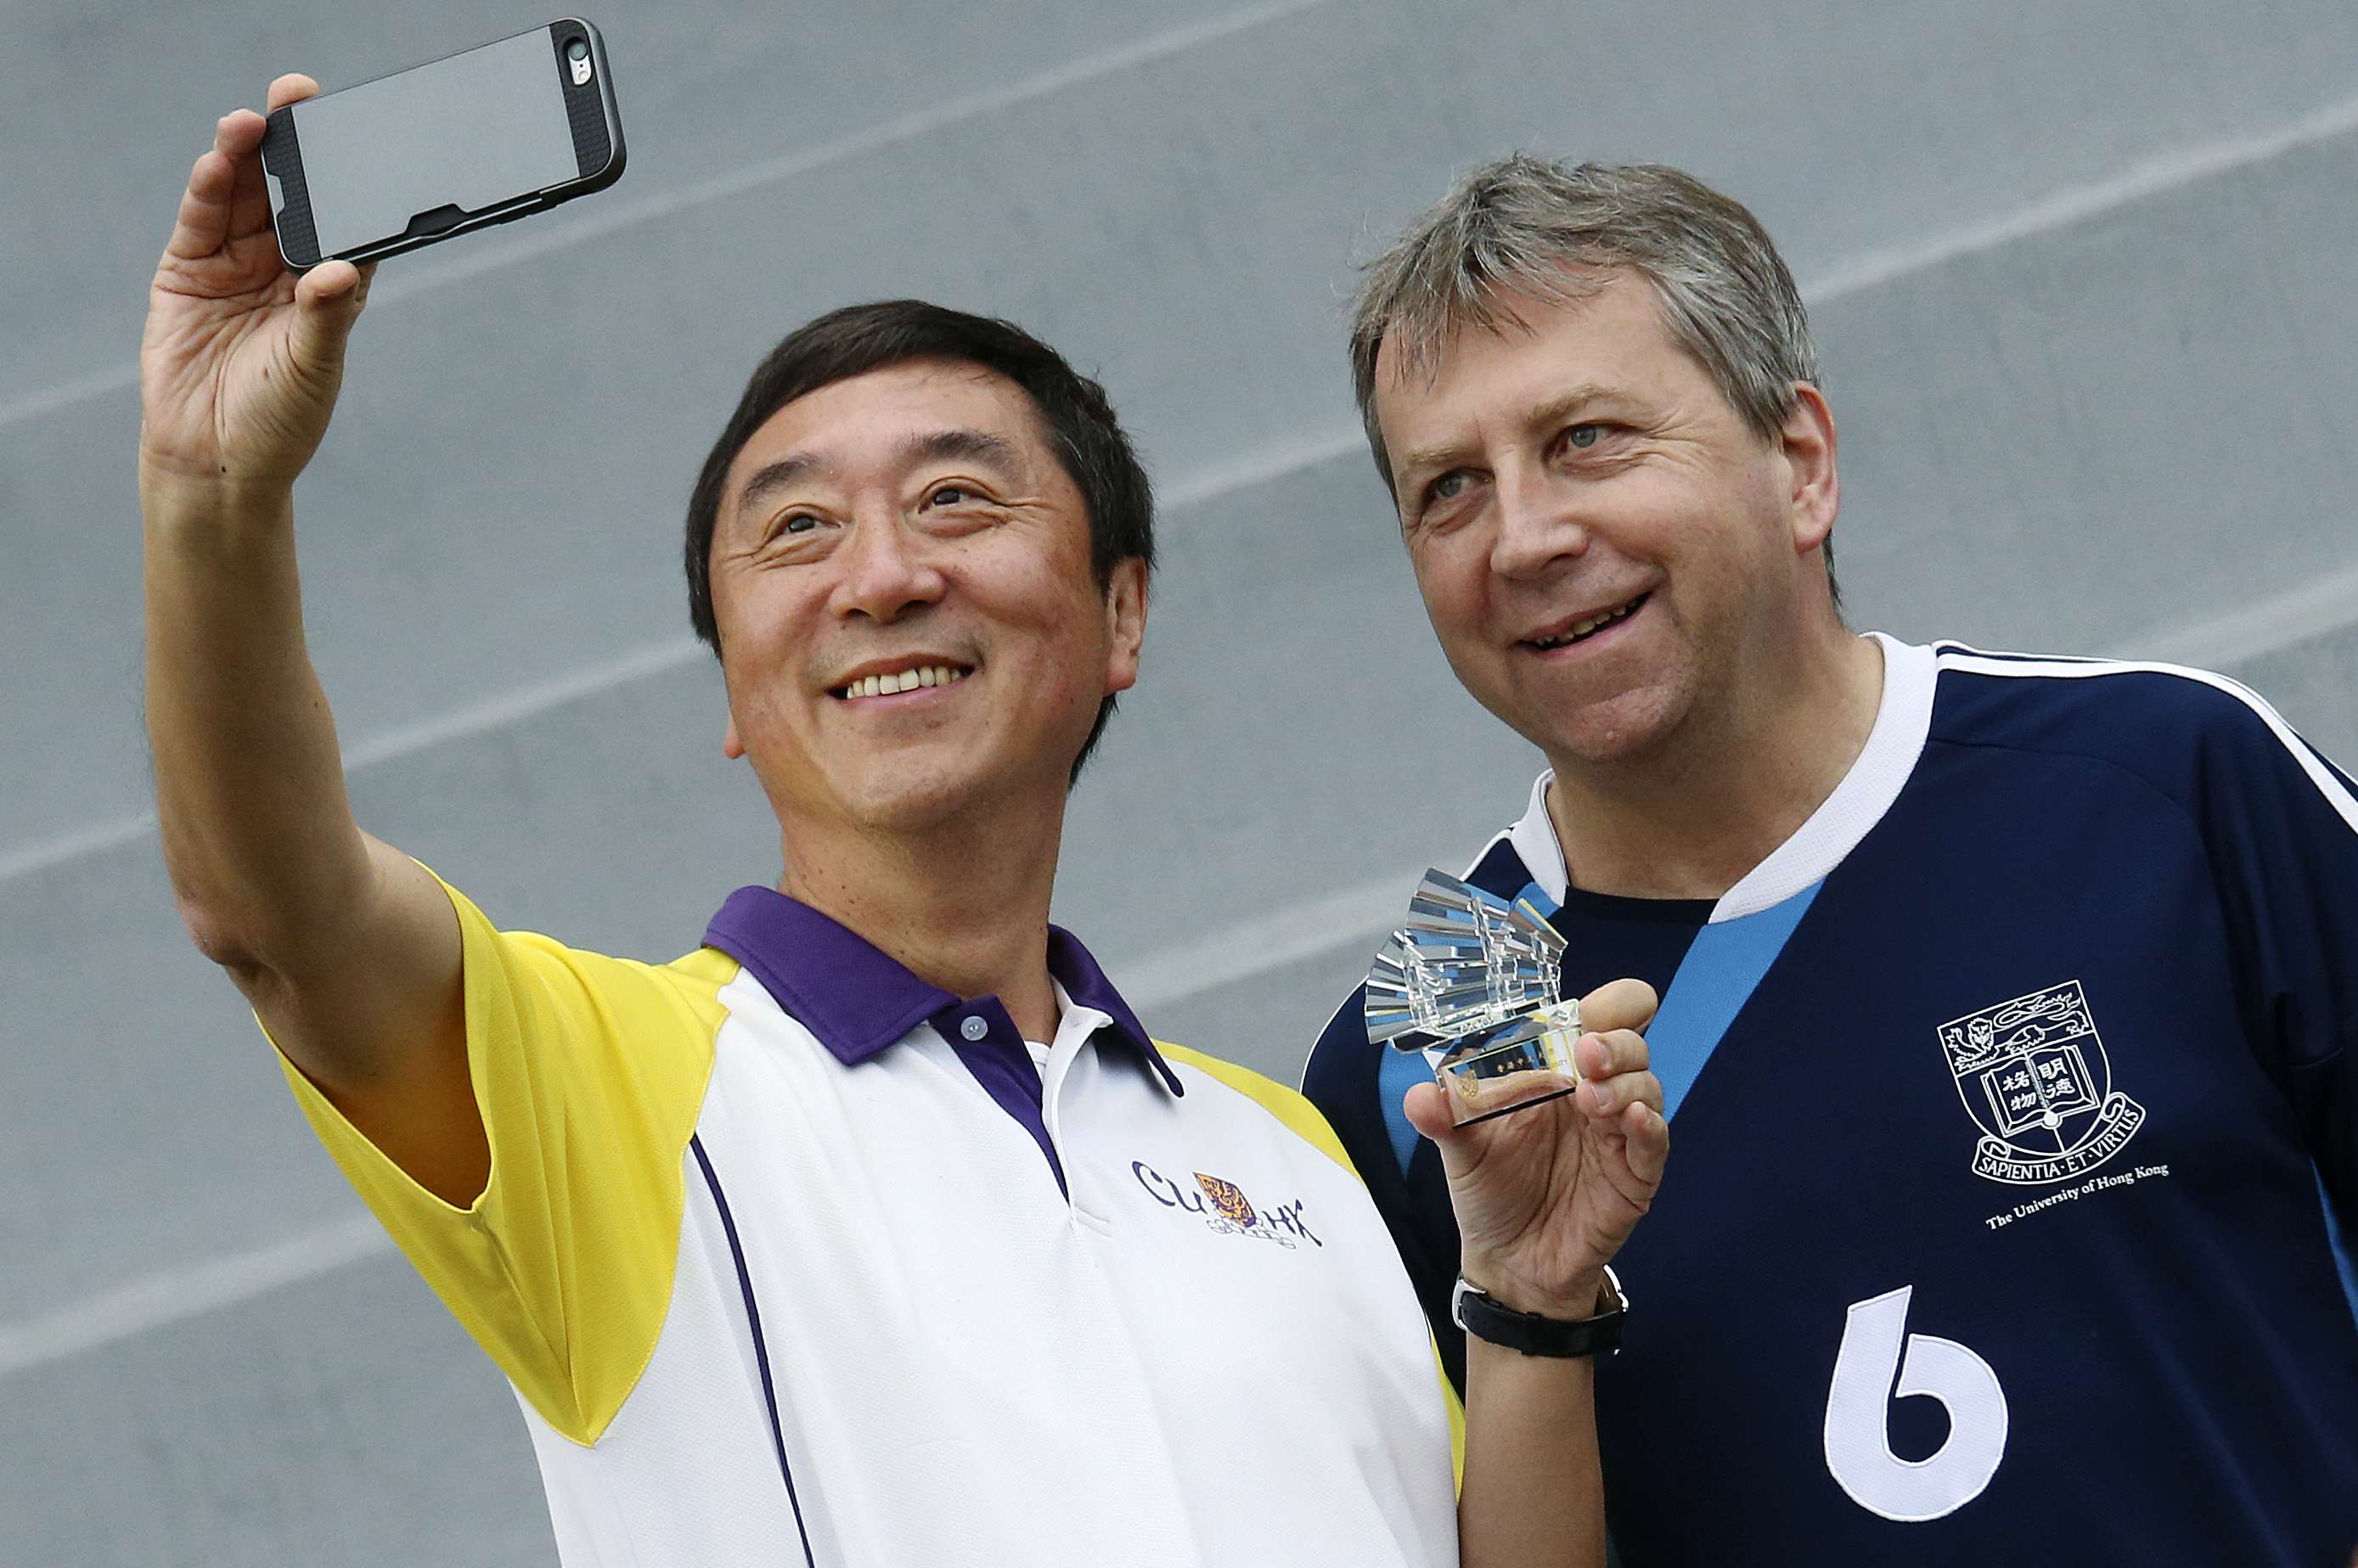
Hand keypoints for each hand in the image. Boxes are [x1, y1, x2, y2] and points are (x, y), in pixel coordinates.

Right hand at [140, 74, 372, 491]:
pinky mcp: (189, 269)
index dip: (348, 177)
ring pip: (244, 196)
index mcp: (331, 284)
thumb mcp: (314, 367)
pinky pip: (202, 219)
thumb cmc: (280, 418)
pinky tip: (219, 161)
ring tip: (253, 123)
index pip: (344, 218)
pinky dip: (209, 189)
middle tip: (299, 101)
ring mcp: (236, 263)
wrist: (214, 457)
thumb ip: (324, 315)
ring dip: (247, 156)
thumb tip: (339, 271)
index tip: (356, 137)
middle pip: (292, 193)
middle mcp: (285, 265)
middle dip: (294, 146)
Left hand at [1406, 978, 1667, 1317]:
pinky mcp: (1635, 1174)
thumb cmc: (1491, 1192)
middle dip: (1614, 1040)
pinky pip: (1655, 1141)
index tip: (1575, 1015)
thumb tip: (1420, 1095)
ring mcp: (1618, 1132)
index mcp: (1555, 1071)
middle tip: (1586, 1056)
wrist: (1509, 1262)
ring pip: (1647, 1085)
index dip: (1597, 1007)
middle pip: (1630, 1041)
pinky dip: (1649, 1125)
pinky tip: (1631, 1119)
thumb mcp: (1459, 1149)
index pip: (1596, 1016)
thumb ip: (1443, 1117)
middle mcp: (1593, 1092)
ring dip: (1625, 1082)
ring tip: (1590, 1099)